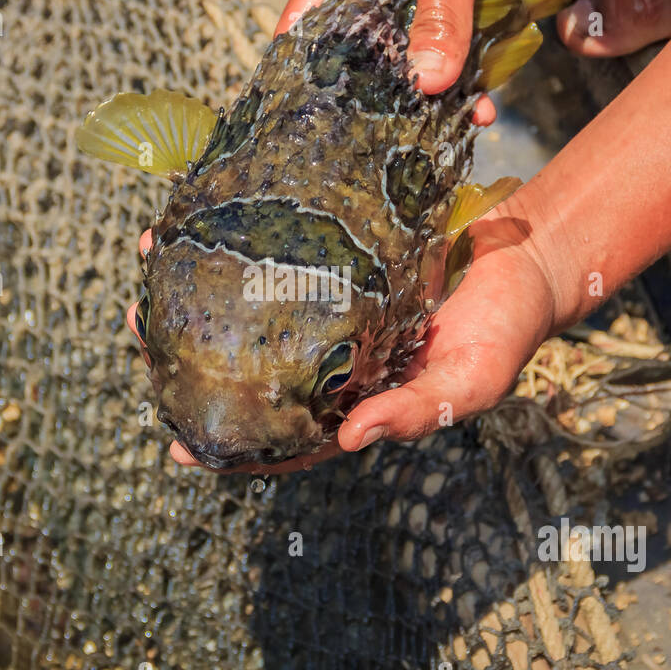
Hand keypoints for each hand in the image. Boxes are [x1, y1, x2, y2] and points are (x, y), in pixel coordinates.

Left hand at [135, 194, 569, 473]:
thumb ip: (413, 412)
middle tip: (140, 328)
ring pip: (253, 309)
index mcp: (357, 402)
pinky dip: (244, 241)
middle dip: (191, 356)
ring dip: (203, 289)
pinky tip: (208, 219)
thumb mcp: (468, 380)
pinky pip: (278, 255)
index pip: (286, 438)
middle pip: (251, 370)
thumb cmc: (504, 331)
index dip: (235, 449)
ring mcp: (330, 308)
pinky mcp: (336, 259)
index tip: (178, 450)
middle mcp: (333, 360)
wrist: (529, 255)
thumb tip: (350, 440)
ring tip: (155, 261)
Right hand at [276, 0, 575, 123]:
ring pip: (410, 61)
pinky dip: (465, 80)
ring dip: (432, 96)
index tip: (326, 124)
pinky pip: (450, 53)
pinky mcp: (453, 5)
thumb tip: (425, 83)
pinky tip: (481, 108)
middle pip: (361, 56)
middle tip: (395, 137)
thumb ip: (440, 14)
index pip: (306, 26)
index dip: (309, 77)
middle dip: (381, 97)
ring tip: (449, 128)